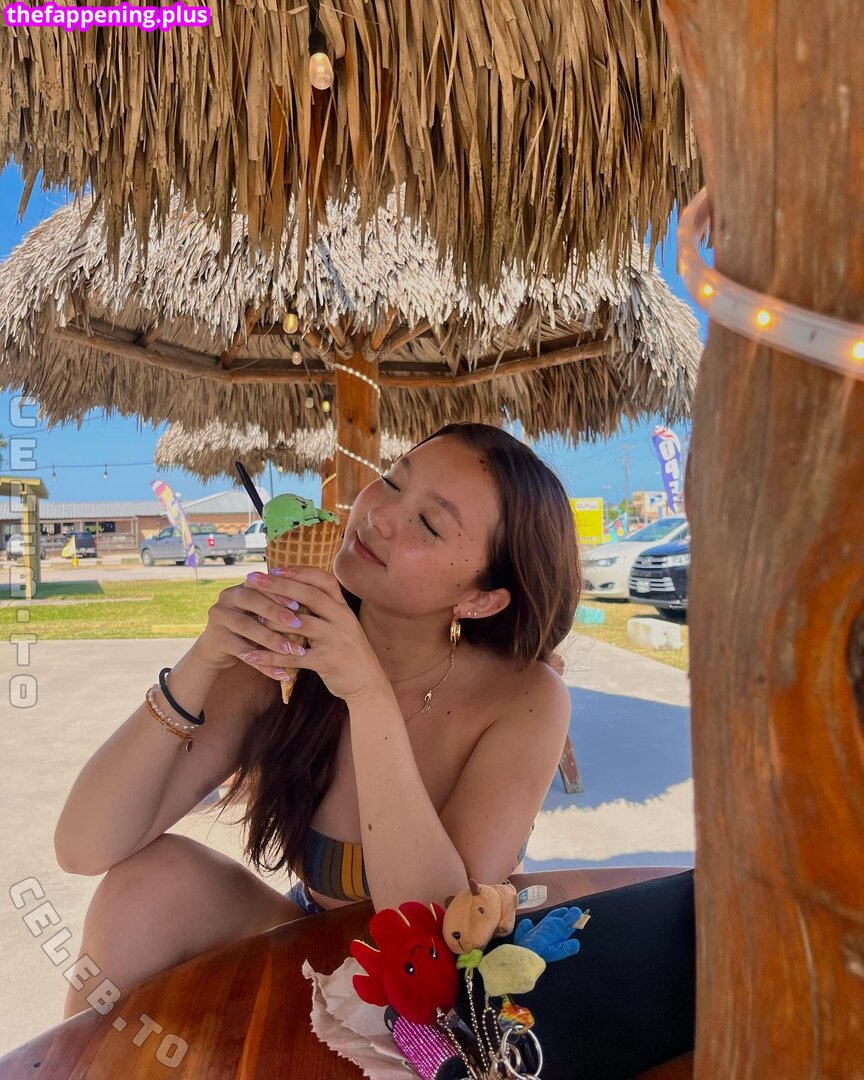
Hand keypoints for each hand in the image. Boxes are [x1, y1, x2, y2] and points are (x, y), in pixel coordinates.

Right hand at [192, 571, 315, 675]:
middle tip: (298, 623)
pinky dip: (264, 665)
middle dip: (276, 612)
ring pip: (246, 626)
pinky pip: (243, 652)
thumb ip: (282, 604)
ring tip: (293, 650)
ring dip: (272, 639)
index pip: (262, 583)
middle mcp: (227, 597)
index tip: (301, 602)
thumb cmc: (252, 626)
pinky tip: (282, 674)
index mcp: (242, 586)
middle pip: (252, 600)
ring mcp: (218, 618)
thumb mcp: (264, 612)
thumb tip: (318, 600)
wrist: (220, 648)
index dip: (281, 591)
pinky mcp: (216, 640)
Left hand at [239, 567, 386, 702]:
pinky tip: (251, 654)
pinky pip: (293, 657)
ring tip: (250, 616)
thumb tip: (293, 591)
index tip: (276, 568)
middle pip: (310, 596)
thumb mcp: (341, 625)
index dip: (300, 572)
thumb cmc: (347, 652)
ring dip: (272, 620)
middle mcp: (342, 619)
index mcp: (343, 608)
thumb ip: (323, 609)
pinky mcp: (328, 662)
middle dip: (280, 585)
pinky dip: (270, 656)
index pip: (324, 581)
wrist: (368, 683)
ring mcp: (336, 640)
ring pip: (300, 624)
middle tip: (254, 579)